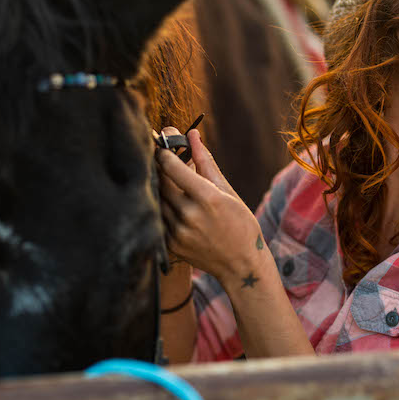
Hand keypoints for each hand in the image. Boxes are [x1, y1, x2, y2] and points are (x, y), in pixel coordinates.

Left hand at [155, 129, 268, 284]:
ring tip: (174, 183)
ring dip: (161, 186)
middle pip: (160, 181)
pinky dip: (163, 207)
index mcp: (207, 198)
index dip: (164, 150)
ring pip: (158, 199)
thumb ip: (206, 162)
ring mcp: (177, 232)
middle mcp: (189, 215)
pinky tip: (175, 205)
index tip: (163, 142)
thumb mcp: (227, 191)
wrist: (240, 264)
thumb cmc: (240, 224)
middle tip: (164, 156)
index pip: (171, 166)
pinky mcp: (170, 244)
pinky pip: (158, 218)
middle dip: (160, 165)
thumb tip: (193, 135)